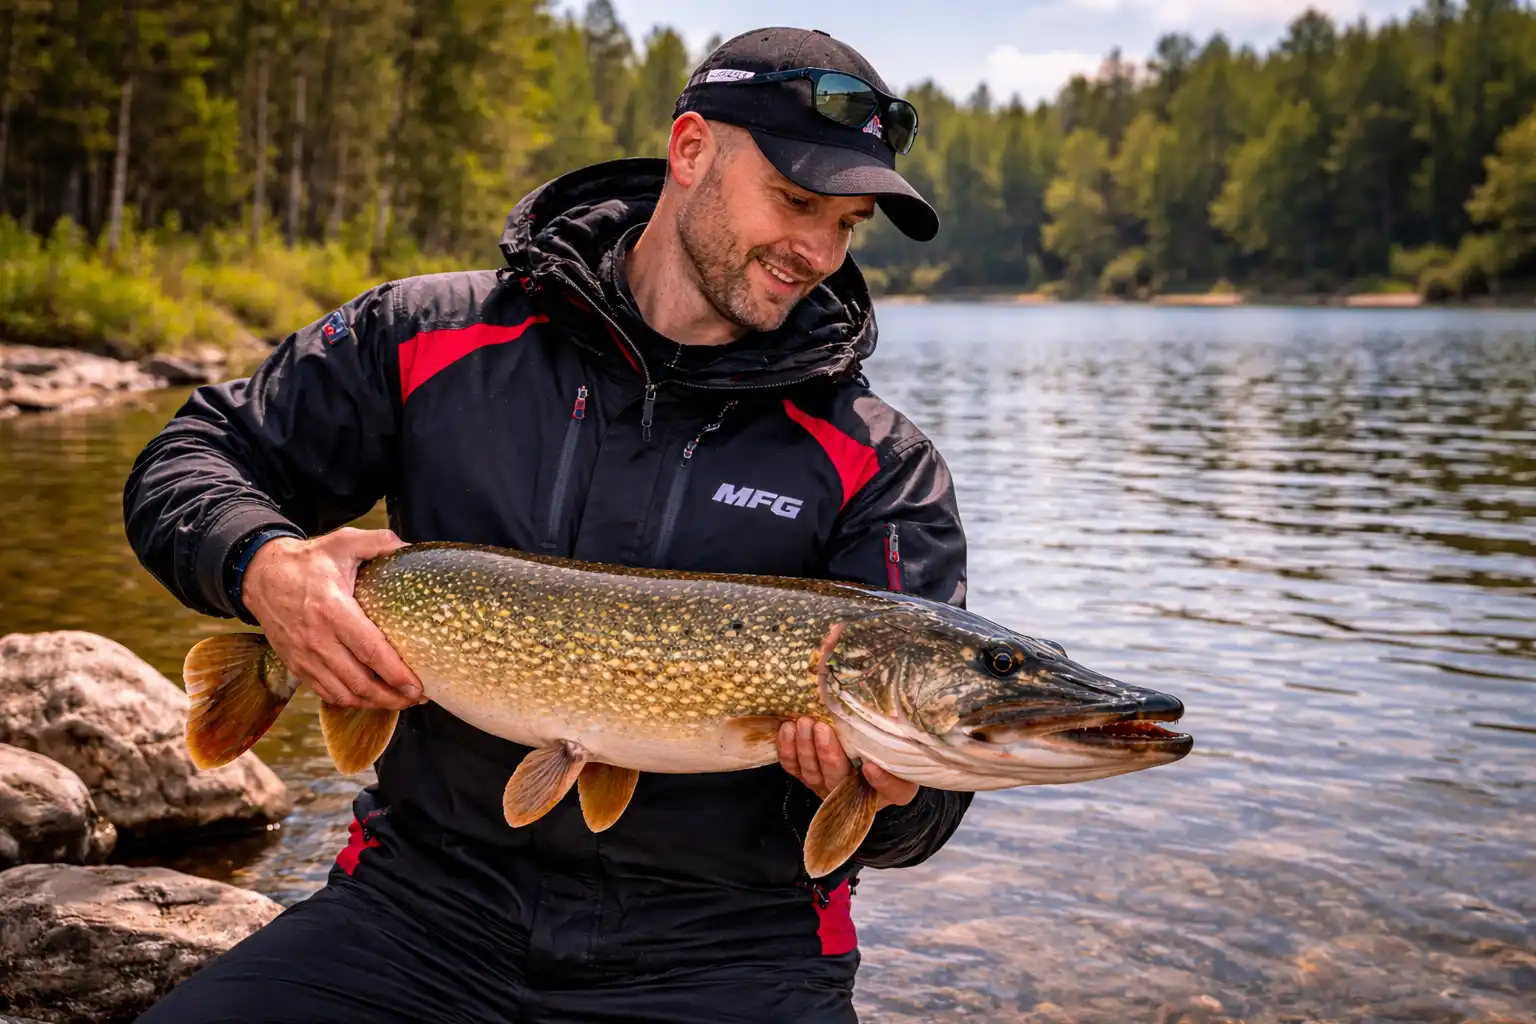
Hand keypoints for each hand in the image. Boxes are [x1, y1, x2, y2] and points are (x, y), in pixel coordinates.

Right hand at [241, 527, 422, 709]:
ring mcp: (304, 656)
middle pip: (359, 681)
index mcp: (332, 609)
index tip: (418, 687)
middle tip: (416, 698)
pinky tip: (368, 698)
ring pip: (343, 693)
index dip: (396, 673)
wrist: (260, 575)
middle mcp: (316, 639)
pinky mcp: (296, 665)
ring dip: (373, 703)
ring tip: (398, 701)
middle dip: (392, 696)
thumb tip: (409, 547)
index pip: (369, 650)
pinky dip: (349, 701)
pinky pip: (325, 692)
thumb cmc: (306, 561)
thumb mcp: (342, 542)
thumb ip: (378, 542)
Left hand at [777, 718, 916, 809]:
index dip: (881, 782)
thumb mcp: (903, 763)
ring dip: (804, 747)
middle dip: (827, 754)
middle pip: (837, 779)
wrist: (865, 765)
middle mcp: (850, 794)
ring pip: (811, 772)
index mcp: (882, 791)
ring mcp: (825, 785)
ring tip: (803, 723)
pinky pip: (793, 767)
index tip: (871, 766)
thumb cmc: (887, 763)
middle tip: (822, 727)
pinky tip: (787, 729)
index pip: (888, 792)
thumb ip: (897, 765)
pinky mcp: (807, 775)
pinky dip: (787, 749)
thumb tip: (877, 760)